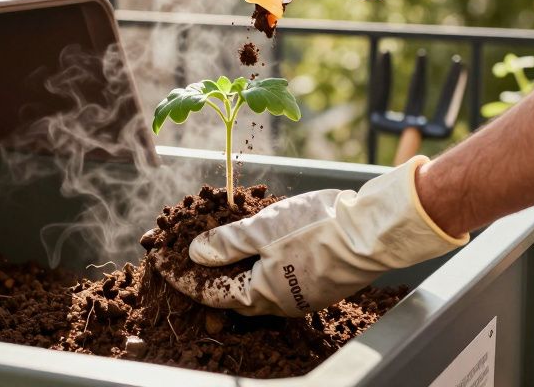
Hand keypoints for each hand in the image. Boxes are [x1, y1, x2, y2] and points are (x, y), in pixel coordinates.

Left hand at [170, 156, 467, 316]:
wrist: (371, 233)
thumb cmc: (317, 228)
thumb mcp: (262, 228)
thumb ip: (226, 242)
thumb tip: (195, 253)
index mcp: (262, 295)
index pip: (211, 291)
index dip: (184, 275)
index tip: (162, 261)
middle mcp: (280, 304)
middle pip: (233, 294)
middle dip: (207, 275)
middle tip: (184, 258)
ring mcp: (301, 296)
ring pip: (256, 287)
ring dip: (233, 271)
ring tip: (215, 253)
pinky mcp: (317, 284)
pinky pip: (277, 279)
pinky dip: (258, 266)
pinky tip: (256, 249)